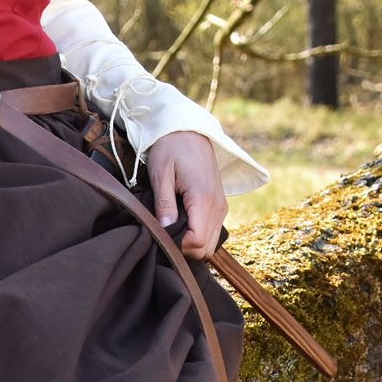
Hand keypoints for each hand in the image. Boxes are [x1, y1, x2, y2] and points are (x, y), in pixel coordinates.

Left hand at [146, 131, 227, 259]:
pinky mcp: (220, 206)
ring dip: (191, 244)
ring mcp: (222, 207)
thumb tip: (164, 229)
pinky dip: (198, 237)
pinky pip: (212, 233)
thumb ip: (164, 203)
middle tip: (163, 236)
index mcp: (203, 198)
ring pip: (210, 244)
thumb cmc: (171, 149)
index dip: (177, 245)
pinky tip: (181, 225)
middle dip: (183, 249)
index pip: (196, 241)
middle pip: (205, 248)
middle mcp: (218, 206)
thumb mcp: (161, 174)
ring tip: (171, 230)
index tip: (159, 237)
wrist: (190, 132)